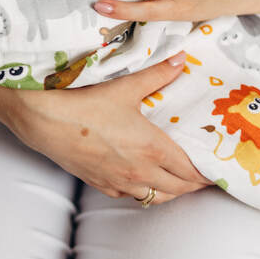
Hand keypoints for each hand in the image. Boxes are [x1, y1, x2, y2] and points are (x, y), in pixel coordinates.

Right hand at [9, 51, 211, 203]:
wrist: (45, 121)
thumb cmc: (85, 105)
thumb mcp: (125, 87)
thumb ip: (157, 74)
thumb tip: (180, 60)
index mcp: (152, 150)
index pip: (190, 171)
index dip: (205, 173)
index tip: (214, 169)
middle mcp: (139, 172)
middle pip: (178, 189)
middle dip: (193, 184)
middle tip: (202, 175)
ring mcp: (119, 181)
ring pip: (156, 198)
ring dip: (171, 191)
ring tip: (177, 180)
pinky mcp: (100, 184)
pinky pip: (130, 196)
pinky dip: (143, 192)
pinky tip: (142, 181)